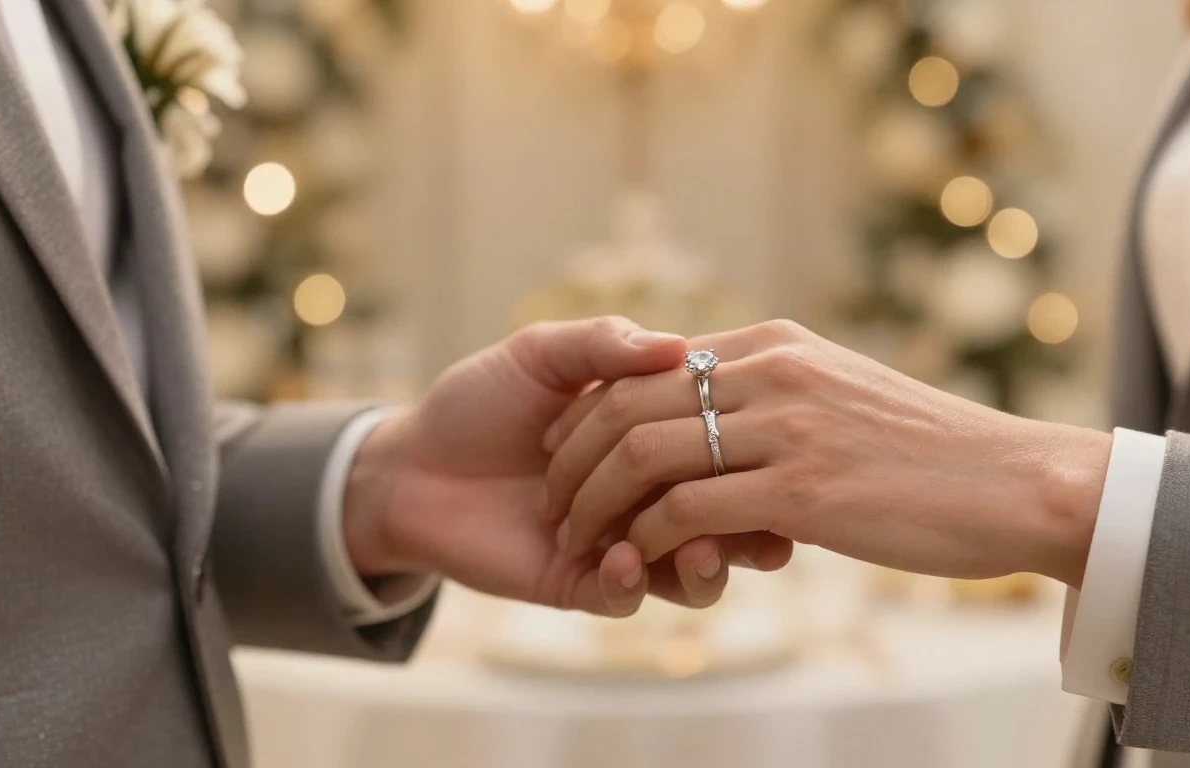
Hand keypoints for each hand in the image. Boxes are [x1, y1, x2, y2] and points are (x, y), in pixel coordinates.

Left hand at [340, 316, 790, 616]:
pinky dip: (633, 579)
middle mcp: (647, 492)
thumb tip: (677, 343)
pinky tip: (619, 557)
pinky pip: (627, 595)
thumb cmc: (479, 400)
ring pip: (691, 570)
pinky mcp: (582, 584)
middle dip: (753, 525)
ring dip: (706, 563)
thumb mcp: (542, 354)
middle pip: (725, 515)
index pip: (719, 444)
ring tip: (701, 548)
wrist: (411, 463)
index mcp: (652, 436)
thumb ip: (604, 345)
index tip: (778, 443)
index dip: (748, 448)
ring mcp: (619, 540)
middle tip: (770, 528)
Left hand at [544, 319, 1111, 588]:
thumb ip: (777, 396)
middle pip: (628, 401)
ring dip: (598, 503)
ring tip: (578, 539)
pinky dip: (647, 539)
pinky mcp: (802, 489)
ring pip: (645, 454)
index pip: (648, 364)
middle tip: (553, 499)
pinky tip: (638, 562)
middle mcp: (771, 371)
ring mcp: (786, 426)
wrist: (1015, 482)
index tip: (567, 450)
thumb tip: (720, 419)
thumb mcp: (842, 396)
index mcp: (774, 343)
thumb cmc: (930, 453)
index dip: (593, 408)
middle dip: (574, 455)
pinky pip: (688, 509)